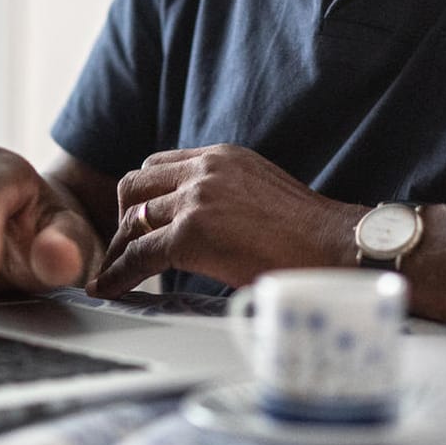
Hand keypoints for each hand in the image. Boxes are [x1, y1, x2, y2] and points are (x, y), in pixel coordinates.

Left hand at [90, 144, 363, 296]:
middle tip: (125, 246)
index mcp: (222, 156)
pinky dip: (119, 273)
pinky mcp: (191, 234)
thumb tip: (211, 219)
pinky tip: (111, 288)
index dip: (145, 195)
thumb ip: (228, 193)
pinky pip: (139, 254)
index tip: (139, 219)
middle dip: (124, 216)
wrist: (334, 245)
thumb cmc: (309, 231)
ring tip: (114, 272)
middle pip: (136, 184)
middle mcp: (205, 169)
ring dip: (120, 248)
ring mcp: (196, 199)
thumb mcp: (262, 189)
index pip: (160, 165)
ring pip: (133, 219)